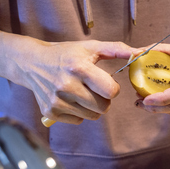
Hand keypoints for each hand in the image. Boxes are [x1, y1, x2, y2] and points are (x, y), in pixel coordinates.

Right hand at [0, 23, 138, 124]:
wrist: (31, 62)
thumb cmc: (66, 54)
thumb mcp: (90, 47)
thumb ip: (115, 49)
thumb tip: (138, 52)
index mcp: (79, 68)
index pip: (111, 91)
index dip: (112, 88)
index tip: (104, 82)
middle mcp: (66, 85)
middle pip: (103, 107)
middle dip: (104, 100)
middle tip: (94, 89)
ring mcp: (57, 100)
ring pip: (92, 116)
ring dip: (92, 107)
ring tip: (82, 93)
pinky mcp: (50, 112)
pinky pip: (78, 120)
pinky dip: (79, 112)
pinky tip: (70, 99)